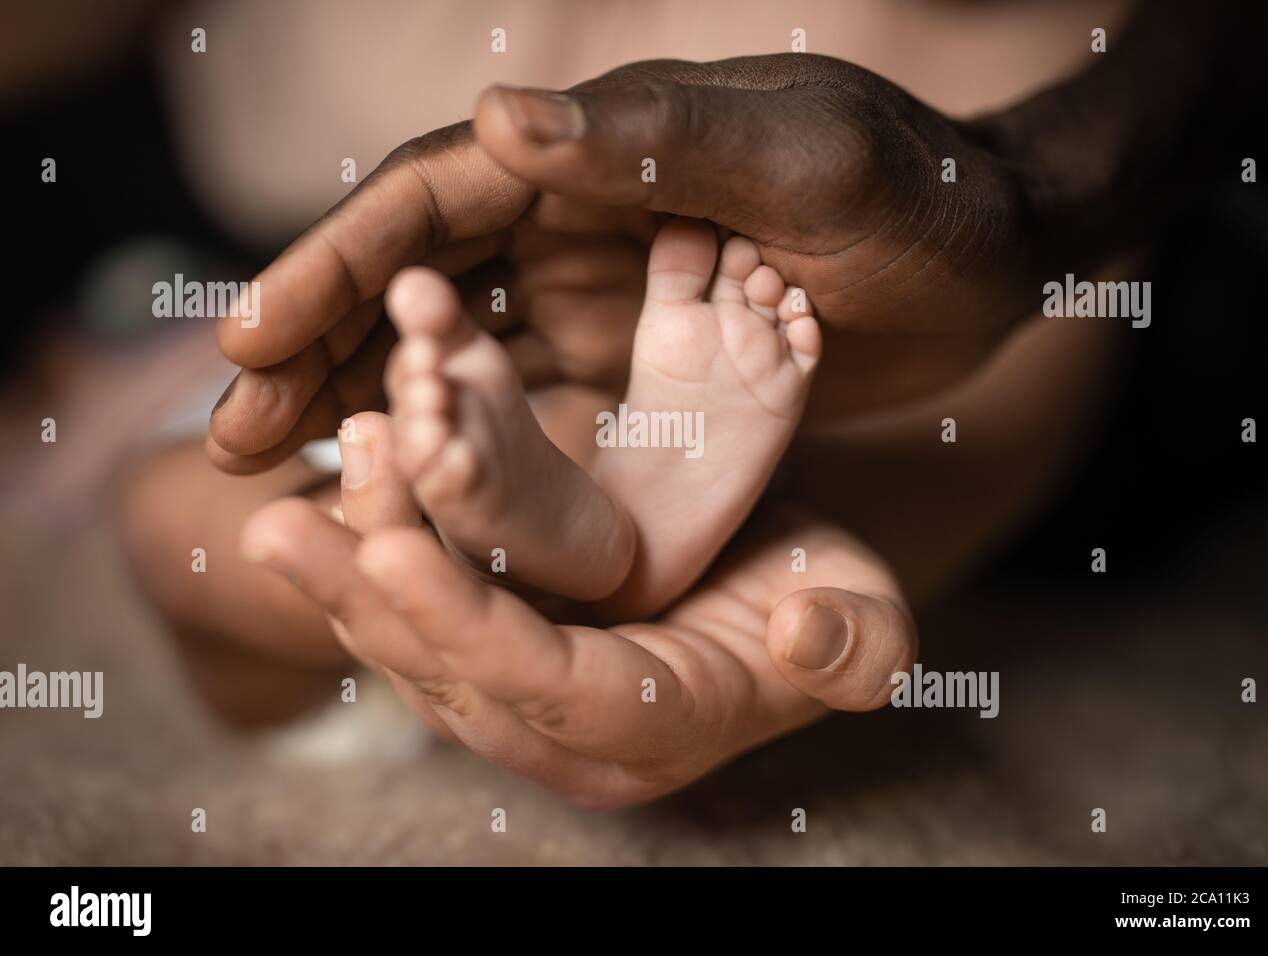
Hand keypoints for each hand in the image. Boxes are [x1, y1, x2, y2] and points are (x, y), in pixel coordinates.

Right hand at [210, 53, 1041, 471]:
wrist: (994, 254)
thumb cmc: (915, 194)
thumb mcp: (805, 157)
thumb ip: (662, 139)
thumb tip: (497, 126)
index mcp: (591, 153)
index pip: (431, 204)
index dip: (334, 269)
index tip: (251, 340)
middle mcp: (572, 217)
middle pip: (414, 281)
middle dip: (320, 352)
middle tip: (237, 438)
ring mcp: (595, 290)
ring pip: (450, 347)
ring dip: (366, 403)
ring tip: (284, 473)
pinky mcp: (629, 356)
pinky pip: (519, 399)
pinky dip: (451, 439)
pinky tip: (403, 488)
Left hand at [242, 413, 917, 807]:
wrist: (775, 581)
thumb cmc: (825, 601)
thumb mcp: (864, 622)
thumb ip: (853, 647)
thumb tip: (801, 639)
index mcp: (650, 726)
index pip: (546, 691)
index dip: (467, 631)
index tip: (389, 556)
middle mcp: (564, 725)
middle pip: (448, 670)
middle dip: (362, 601)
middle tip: (278, 530)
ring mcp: (520, 683)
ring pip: (416, 630)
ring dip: (351, 557)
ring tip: (295, 486)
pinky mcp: (495, 631)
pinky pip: (424, 586)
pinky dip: (382, 525)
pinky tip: (351, 458)